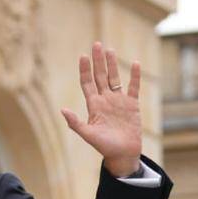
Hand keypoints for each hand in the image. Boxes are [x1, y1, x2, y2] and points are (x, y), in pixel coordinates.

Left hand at [61, 42, 141, 176]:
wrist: (122, 154)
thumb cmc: (104, 147)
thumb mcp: (88, 135)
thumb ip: (75, 122)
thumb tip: (62, 109)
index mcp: (94, 105)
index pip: (87, 83)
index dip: (84, 70)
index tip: (82, 56)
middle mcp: (105, 100)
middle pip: (100, 76)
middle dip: (98, 61)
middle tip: (96, 44)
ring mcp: (119, 101)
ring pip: (115, 78)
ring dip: (112, 64)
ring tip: (109, 50)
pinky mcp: (132, 105)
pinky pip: (134, 87)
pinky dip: (134, 76)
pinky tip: (134, 63)